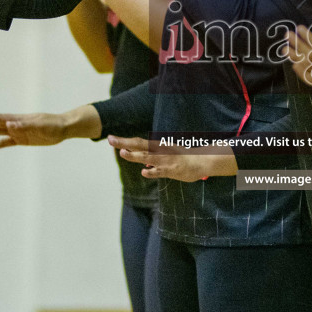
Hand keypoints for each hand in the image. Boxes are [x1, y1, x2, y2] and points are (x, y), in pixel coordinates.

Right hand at [0, 107, 96, 149]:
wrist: (63, 128)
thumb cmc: (53, 125)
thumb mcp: (40, 125)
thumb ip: (24, 125)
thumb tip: (9, 124)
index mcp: (19, 119)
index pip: (0, 118)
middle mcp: (15, 124)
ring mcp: (17, 132)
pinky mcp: (21, 140)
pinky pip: (4, 143)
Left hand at [109, 135, 235, 181]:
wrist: (201, 162)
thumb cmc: (182, 159)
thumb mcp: (166, 156)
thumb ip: (153, 159)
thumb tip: (142, 164)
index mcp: (157, 147)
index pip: (138, 142)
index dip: (124, 141)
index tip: (110, 139)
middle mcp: (159, 151)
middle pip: (139, 146)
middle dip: (124, 143)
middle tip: (110, 140)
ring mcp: (165, 160)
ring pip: (147, 157)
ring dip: (135, 156)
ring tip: (123, 153)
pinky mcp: (172, 170)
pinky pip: (160, 172)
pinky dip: (152, 172)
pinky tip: (144, 172)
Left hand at [284, 26, 311, 106]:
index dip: (306, 35)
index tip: (299, 27)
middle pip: (308, 54)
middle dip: (296, 43)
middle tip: (286, 34)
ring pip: (307, 67)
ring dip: (294, 57)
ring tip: (285, 48)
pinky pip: (311, 80)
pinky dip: (301, 73)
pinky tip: (295, 66)